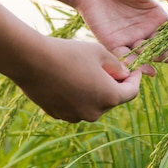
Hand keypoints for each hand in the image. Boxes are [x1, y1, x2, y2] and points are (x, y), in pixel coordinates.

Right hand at [12, 37, 141, 122]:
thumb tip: (124, 74)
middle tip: (110, 67)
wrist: (32, 61)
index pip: (131, 92)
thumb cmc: (69, 53)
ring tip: (88, 71)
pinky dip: (78, 95)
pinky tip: (70, 78)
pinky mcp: (58, 114)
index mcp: (109, 97)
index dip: (135, 79)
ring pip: (93, 104)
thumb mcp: (99, 52)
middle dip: (114, 84)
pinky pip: (75, 105)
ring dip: (96, 91)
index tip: (134, 70)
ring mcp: (74, 116)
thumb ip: (116, 65)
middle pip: (112, 99)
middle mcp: (94, 112)